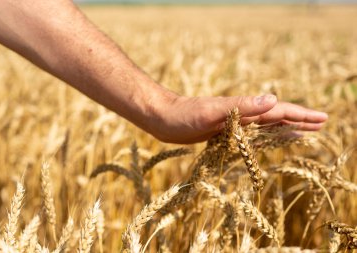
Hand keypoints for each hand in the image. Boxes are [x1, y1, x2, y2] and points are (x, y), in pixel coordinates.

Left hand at [150, 94, 327, 143]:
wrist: (162, 118)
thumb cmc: (183, 116)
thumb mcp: (212, 111)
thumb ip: (241, 106)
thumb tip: (275, 99)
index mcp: (243, 109)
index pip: (279, 111)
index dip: (301, 115)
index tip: (322, 119)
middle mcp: (242, 114)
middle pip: (277, 116)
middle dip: (299, 120)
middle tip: (321, 124)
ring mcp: (233, 123)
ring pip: (266, 124)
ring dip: (285, 127)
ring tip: (302, 131)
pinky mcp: (223, 131)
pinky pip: (251, 133)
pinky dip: (265, 135)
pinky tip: (268, 138)